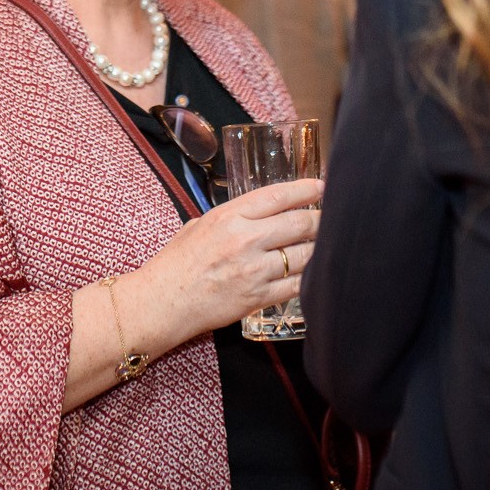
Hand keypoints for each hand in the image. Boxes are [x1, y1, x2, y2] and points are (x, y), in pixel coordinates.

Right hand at [129, 177, 321, 344]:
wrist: (162, 302)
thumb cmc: (175, 263)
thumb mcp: (199, 225)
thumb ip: (231, 216)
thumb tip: (258, 213)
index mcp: (229, 216)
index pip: (277, 196)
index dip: (305, 190)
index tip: (320, 187)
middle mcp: (244, 240)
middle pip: (299, 223)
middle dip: (319, 219)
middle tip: (327, 218)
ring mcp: (254, 271)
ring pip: (304, 254)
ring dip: (318, 248)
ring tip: (324, 244)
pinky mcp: (258, 298)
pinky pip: (296, 285)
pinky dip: (309, 278)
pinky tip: (314, 272)